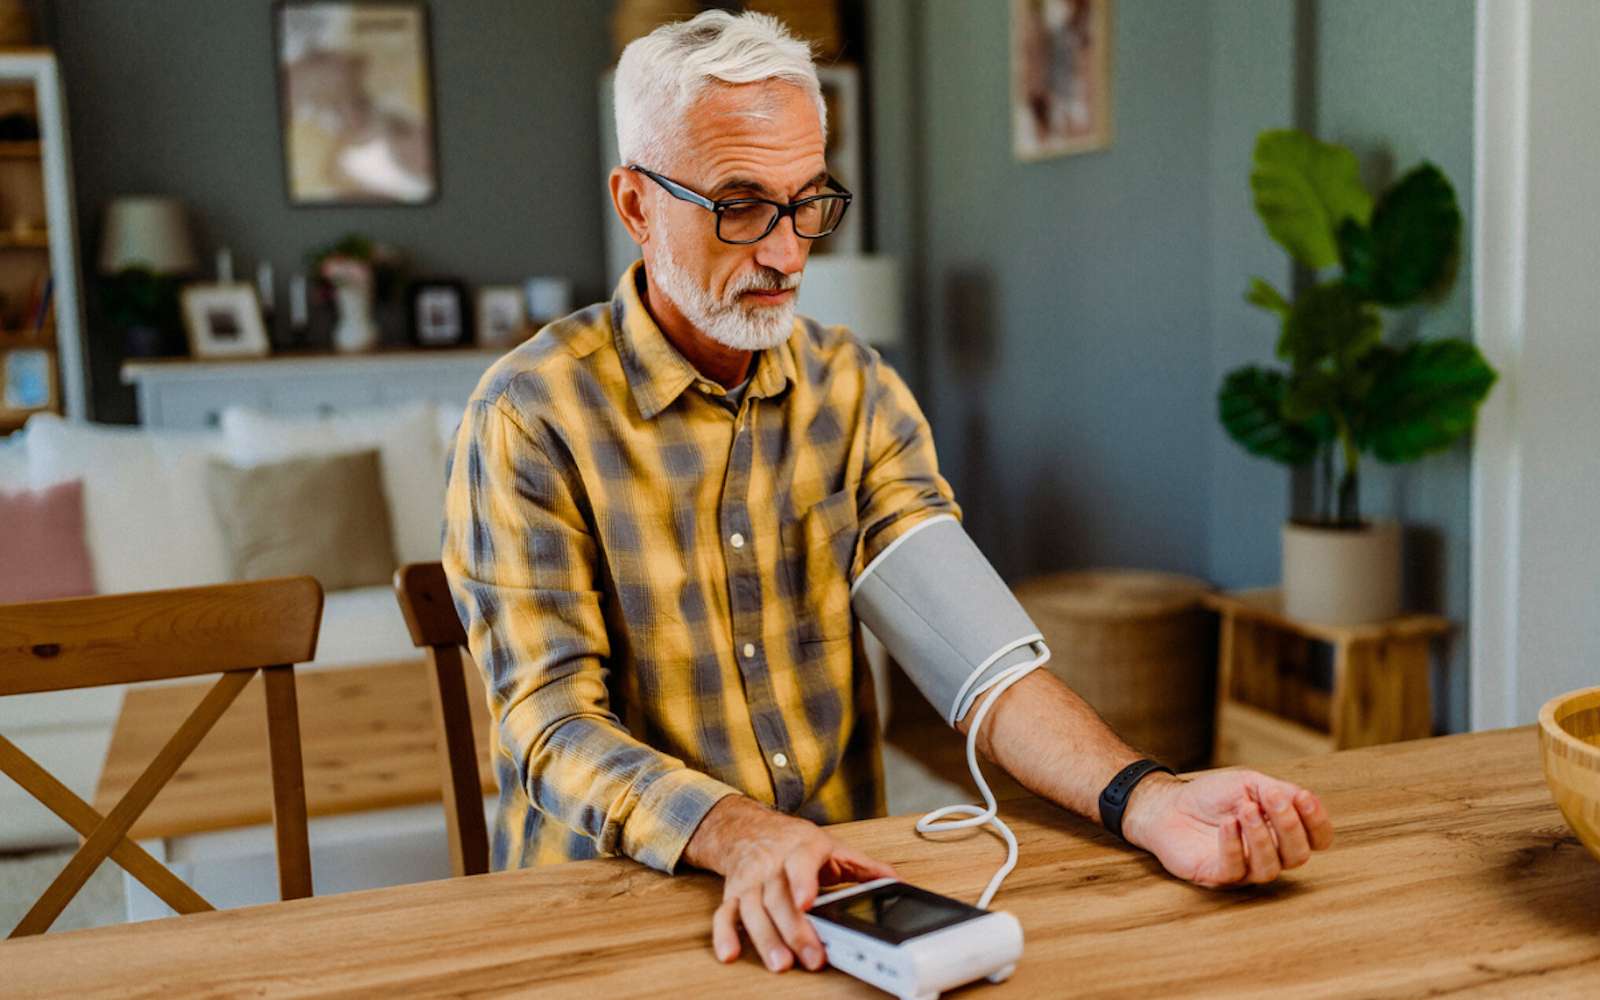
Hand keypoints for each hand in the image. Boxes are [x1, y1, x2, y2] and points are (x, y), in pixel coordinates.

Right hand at [683, 795, 897, 972]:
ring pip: (753, 910)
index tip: (806, 902)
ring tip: (780, 963)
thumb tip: (897, 883)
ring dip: (765, 938)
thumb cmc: (793, 842)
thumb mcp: (831, 847)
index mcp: (800, 849)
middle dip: (795, 930)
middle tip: (811, 956)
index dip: (802, 882)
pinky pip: (725, 914)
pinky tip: (730, 954)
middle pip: (779, 898)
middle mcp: (771, 865)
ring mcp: (750, 881)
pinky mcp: (733, 895)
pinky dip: (725, 934)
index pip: (800, 863)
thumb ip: (864, 868)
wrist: (748, 829)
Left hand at [1121, 769, 1333, 887]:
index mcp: (1282, 832)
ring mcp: (1244, 869)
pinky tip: (1228, 824)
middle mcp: (1269, 855)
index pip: (1317, 839)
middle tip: (1273, 799)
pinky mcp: (1217, 876)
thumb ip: (1277, 791)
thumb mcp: (1248, 783)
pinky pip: (1234, 869)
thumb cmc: (1210, 797)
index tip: (1303, 798)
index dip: (1317, 823)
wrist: (1168, 806)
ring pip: (1270, 868)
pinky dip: (1234, 845)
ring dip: (1261, 837)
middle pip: (1298, 855)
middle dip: (1290, 826)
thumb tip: (1303, 799)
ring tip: (1245, 809)